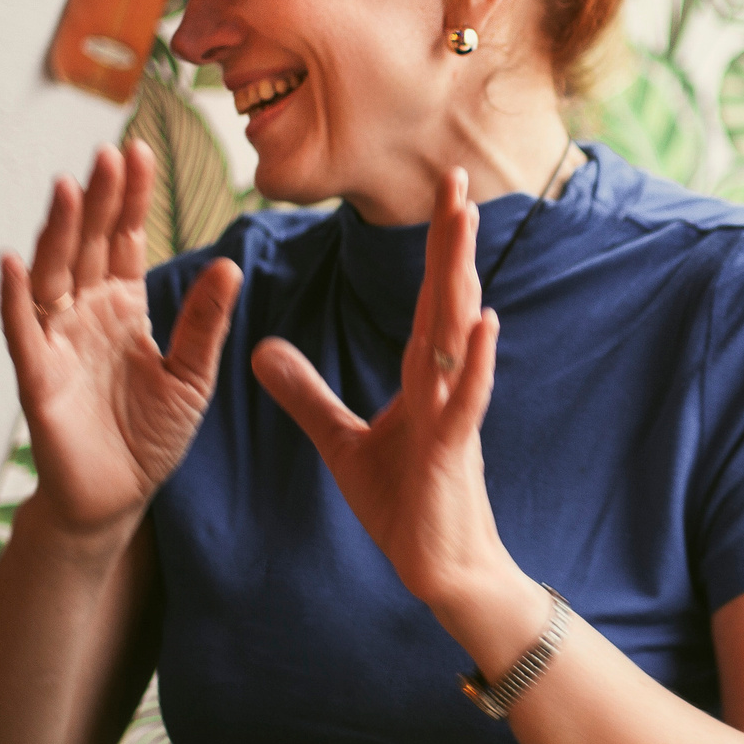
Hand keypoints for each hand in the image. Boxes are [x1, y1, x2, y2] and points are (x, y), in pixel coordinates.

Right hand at [0, 143, 240, 540]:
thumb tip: (228, 264)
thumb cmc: (150, 435)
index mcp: (124, 307)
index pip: (127, 241)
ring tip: (69, 188)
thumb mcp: (192, 376)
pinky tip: (14, 262)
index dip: (132, 199)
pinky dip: (15, 297)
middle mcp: (86, 314)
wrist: (118, 498)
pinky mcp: (38, 377)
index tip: (139, 152)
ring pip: (54, 275)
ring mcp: (58, 341)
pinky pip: (22, 331)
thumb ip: (204, 322)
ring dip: (59, 233)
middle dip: (100, 200)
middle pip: (91, 246)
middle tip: (109, 153)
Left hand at [253, 168, 520, 621]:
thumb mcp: (342, 442)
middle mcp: (443, 382)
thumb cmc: (405, 505)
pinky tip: (483, 322)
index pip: (428, 296)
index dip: (433, 244)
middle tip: (459, 175)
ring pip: (457, 331)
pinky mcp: (452, 448)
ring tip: (467, 222)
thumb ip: (306, 393)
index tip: (443, 190)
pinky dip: (474, 360)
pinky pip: (465, 397)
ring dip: (462, 275)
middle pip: (448, 295)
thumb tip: (260, 349)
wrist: (440, 567)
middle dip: (451, 237)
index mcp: (421, 375)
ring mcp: (453, 411)